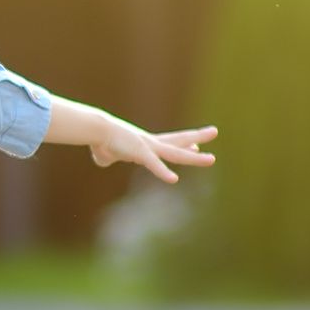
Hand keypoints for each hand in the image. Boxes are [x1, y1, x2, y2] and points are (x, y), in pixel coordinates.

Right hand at [56, 103, 215, 183]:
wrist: (94, 129)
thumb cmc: (99, 141)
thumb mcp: (105, 153)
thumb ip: (106, 157)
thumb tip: (101, 159)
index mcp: (145, 144)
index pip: (169, 144)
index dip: (184, 145)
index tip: (196, 145)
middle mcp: (151, 143)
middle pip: (179, 141)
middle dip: (197, 137)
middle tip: (214, 131)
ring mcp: (148, 148)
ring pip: (176, 154)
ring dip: (194, 159)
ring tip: (212, 160)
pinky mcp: (140, 153)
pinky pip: (153, 165)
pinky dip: (163, 172)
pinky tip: (173, 180)